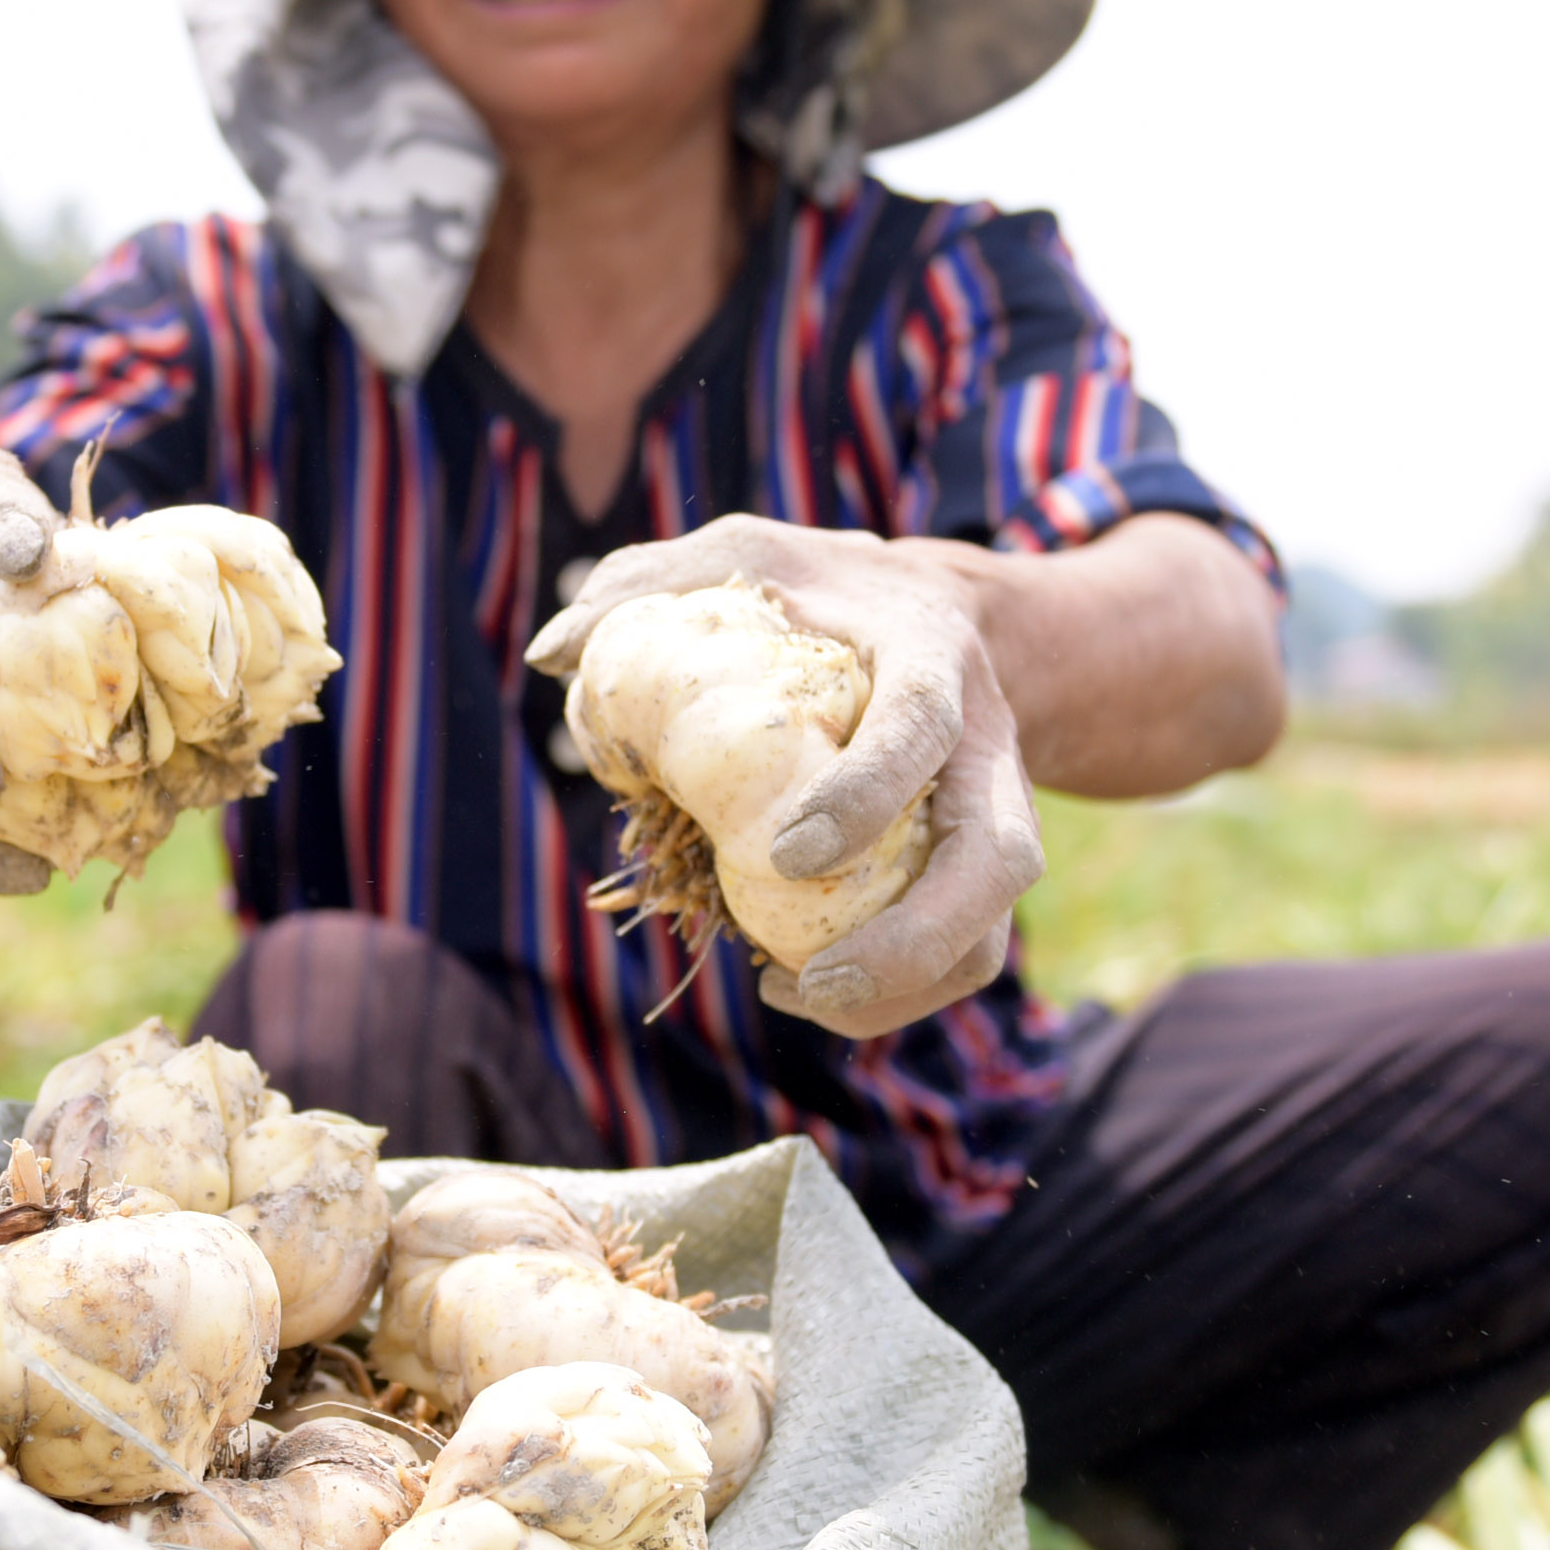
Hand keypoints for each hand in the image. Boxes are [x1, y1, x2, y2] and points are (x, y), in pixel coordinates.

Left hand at [527, 515, 1046, 1040]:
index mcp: (930, 653)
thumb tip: (551, 651)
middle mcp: (985, 743)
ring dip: (905, 987)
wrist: (939, 612)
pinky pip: (962, 952)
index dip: (869, 794)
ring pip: (989, 927)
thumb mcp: (743, 554)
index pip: (923, 725)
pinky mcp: (977, 867)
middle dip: (916, 936)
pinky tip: (797, 985)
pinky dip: (890, 993)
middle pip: (998, 859)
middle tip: (812, 977)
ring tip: (795, 996)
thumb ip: (649, 582)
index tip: (789, 853)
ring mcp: (995, 813)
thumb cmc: (819, 588)